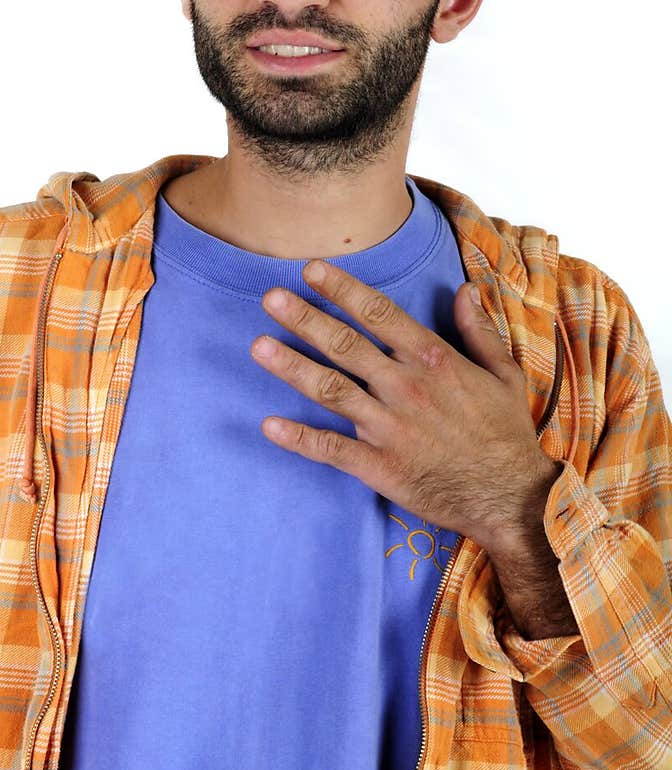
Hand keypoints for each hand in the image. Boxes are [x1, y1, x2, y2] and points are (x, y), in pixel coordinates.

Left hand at [249, 259, 557, 550]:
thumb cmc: (506, 435)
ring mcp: (389, 428)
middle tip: (269, 298)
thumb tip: (465, 290)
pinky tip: (268, 425)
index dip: (342, 289)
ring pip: (331, 390)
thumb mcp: (504, 374)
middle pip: (345, 345)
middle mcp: (406, 388)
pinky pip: (331, 449)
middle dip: (305, 318)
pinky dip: (298, 438)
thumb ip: (478, 331)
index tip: (311, 270)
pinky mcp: (380, 467)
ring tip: (258, 346)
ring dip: (291, 367)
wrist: (512, 499)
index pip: (379, 314)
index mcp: (434, 360)